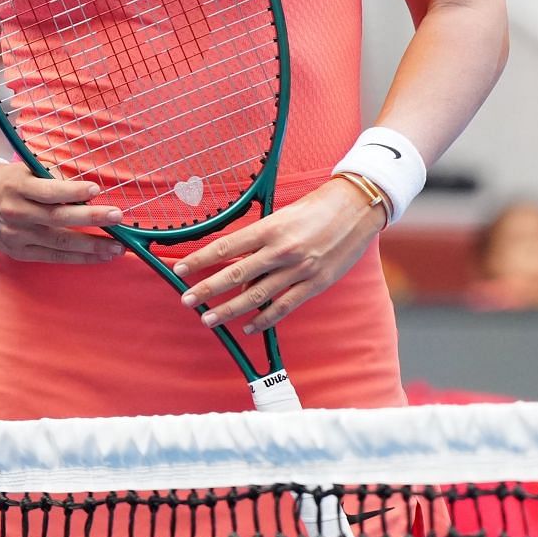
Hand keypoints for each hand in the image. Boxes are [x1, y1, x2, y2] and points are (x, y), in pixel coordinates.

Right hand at [0, 162, 125, 263]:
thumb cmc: (6, 181)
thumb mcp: (23, 170)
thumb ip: (51, 177)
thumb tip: (85, 189)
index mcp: (16, 187)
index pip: (49, 191)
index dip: (73, 191)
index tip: (96, 189)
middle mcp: (15, 213)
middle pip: (57, 218)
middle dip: (91, 218)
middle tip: (117, 217)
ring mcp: (16, 236)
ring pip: (59, 242)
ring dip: (91, 245)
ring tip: (117, 246)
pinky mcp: (18, 252)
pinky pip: (53, 257)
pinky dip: (78, 257)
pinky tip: (98, 256)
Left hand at [172, 180, 382, 333]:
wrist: (357, 208)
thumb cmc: (315, 209)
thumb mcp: (282, 217)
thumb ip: (260, 243)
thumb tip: (239, 272)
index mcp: (269, 228)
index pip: (226, 247)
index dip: (200, 260)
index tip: (180, 270)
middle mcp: (281, 250)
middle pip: (236, 274)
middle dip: (207, 290)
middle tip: (187, 300)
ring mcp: (299, 269)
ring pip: (257, 296)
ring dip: (230, 310)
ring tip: (209, 320)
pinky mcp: (316, 284)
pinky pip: (284, 306)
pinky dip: (264, 319)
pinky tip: (248, 327)